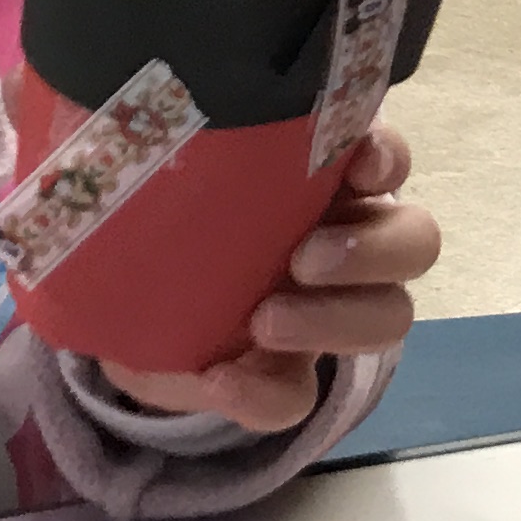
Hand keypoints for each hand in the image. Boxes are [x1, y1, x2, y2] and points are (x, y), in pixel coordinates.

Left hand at [96, 125, 432, 430]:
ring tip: (266, 322)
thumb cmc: (152, 228)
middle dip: (373, 252)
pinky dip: (266, 392)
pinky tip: (224, 381)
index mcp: (318, 186)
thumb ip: (152, 166)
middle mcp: (343, 245)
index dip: (386, 158)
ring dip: (339, 318)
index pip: (381, 160)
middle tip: (304, 260)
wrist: (118, 313)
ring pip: (390, 315)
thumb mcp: (149, 190)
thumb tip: (105, 125)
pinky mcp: (287, 381)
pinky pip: (298, 396)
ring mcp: (322, 317)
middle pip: (415, 243)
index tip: (360, 164)